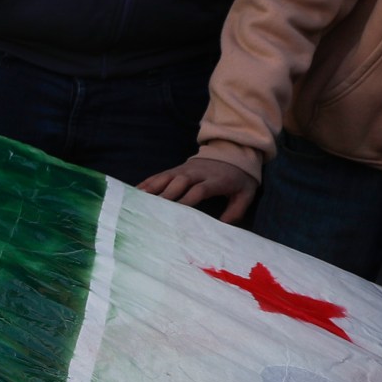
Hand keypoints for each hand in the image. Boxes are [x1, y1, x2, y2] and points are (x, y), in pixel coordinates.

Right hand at [138, 155, 259, 225]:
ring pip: (166, 178)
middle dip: (166, 196)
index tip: (177, 213)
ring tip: (138, 201)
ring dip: (151, 189)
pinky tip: (135, 192)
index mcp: (215, 180)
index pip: (199, 190)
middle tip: (153, 210)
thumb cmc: (238, 179)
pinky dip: (147, 183)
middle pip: (179, 182)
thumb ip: (236, 210)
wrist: (232, 154)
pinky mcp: (176, 169)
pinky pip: (159, 175)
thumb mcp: (246, 193)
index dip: (188, 200)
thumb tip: (222, 227)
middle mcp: (197, 173)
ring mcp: (184, 169)